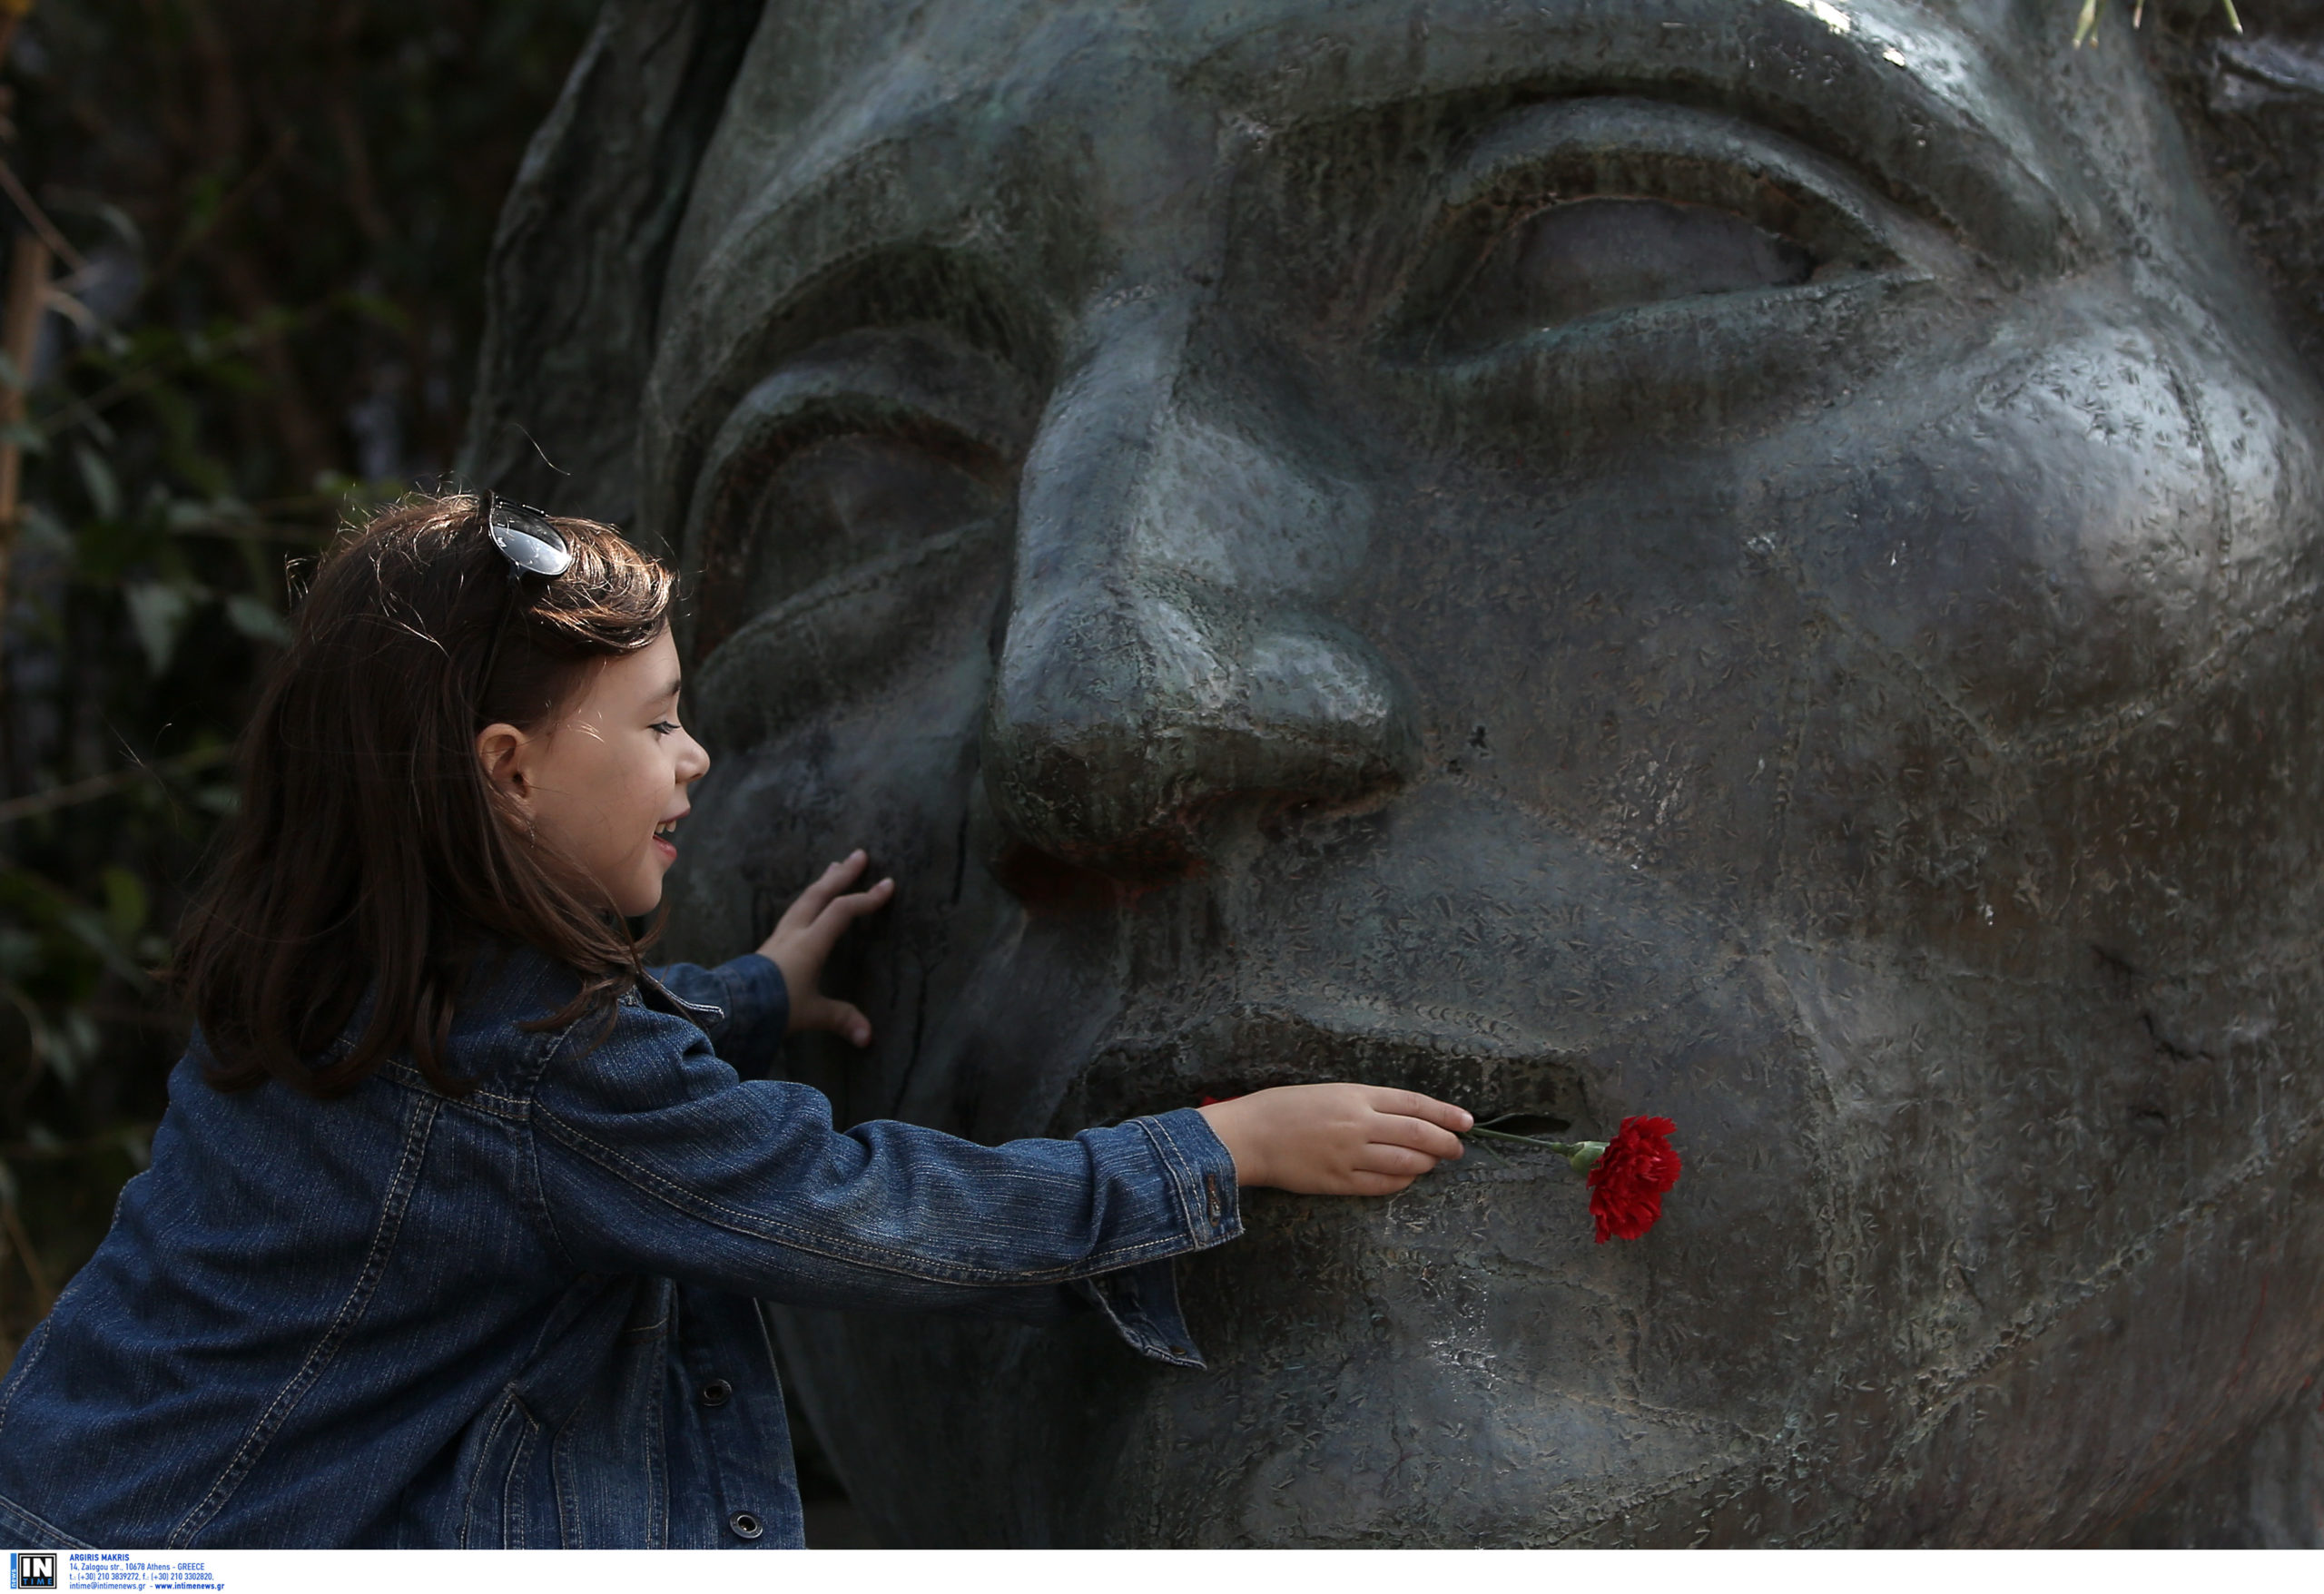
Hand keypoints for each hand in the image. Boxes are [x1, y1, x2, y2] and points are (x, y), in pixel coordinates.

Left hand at [755, 851, 894, 1045]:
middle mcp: (794, 933)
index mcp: (809, 944)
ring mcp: (779, 937)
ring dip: (822, 883)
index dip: (866, 898)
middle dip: (842, 874)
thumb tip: (868, 1038)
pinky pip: (793, 913)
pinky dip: (807, 900)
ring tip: (833, 868)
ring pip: (803, 900)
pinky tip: (807, 904)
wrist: (731, 1009)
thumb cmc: (773, 1007)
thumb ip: (841, 1019)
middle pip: (819, 894)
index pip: (841, 911)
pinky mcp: (770, 945)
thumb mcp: (812, 1014)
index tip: (887, 886)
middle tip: (859, 855)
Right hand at [1196, 1084, 1471, 1194]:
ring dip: (1426, 1162)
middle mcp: (1358, 1124)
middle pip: (1417, 1133)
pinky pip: (1381, 1184)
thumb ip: (1363, 1103)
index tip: (1466, 1121)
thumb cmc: (1284, 1108)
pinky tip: (1407, 1177)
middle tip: (1458, 1148)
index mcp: (1355, 1095)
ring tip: (1433, 1162)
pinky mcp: (1338, 1180)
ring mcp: (1349, 1155)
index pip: (1413, 1103)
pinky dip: (1401, 1180)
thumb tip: (1401, 1117)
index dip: (1444, 1113)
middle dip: (1445, 1142)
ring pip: (1404, 1161)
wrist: (1250, 1135)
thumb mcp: (1328, 1092)